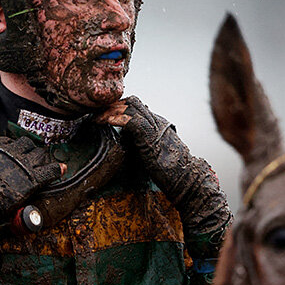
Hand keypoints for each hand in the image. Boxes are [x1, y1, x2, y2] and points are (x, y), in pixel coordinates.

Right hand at [0, 136, 64, 241]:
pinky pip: (52, 170)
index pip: (10, 140)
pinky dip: (57, 169)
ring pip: (40, 154)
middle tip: (28, 160)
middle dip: (29, 151)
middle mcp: (10, 150)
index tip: (15, 155)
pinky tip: (61, 169)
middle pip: (27, 144)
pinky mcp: (33, 179)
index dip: (13, 149)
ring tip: (41, 166)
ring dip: (41, 159)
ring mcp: (23, 163)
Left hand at [98, 96, 231, 256]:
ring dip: (109, 109)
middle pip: (131, 102)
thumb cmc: (172, 174)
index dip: (118, 107)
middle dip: (111, 105)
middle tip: (94, 113)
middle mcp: (157, 121)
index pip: (136, 106)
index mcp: (158, 123)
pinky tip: (102, 122)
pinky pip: (131, 121)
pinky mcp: (151, 138)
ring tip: (95, 117)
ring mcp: (155, 127)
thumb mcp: (153, 154)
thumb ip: (141, 146)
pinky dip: (114, 118)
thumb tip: (123, 147)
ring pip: (130, 106)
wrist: (189, 182)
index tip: (102, 114)